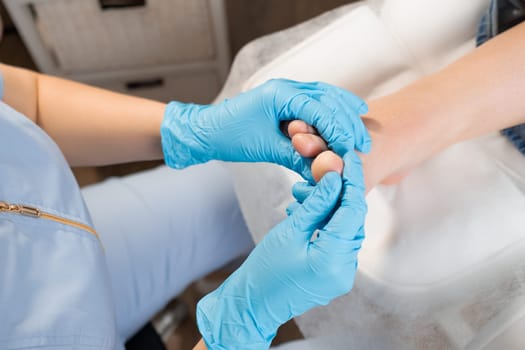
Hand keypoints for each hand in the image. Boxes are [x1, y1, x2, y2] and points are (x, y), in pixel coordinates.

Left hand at [160, 79, 369, 180]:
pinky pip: (314, 102)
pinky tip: (343, 116)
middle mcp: (285, 87)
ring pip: (324, 96)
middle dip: (347, 121)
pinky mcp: (284, 100)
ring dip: (344, 112)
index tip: (353, 148)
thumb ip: (297, 155)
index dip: (339, 129)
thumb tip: (325, 168)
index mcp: (280, 93)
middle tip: (363, 142)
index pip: (319, 109)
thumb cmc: (230, 137)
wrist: (205, 131)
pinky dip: (330, 110)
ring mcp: (285, 90)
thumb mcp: (265, 148)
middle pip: (328, 99)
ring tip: (362, 126)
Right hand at [196, 152, 366, 348]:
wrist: (254, 304)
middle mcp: (345, 269)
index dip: (352, 180)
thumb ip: (316, 205)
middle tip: (330, 168)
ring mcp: (342, 274)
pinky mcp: (335, 274)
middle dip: (342, 192)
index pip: (353, 210)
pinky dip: (329, 223)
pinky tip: (310, 212)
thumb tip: (335, 179)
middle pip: (353, 219)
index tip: (348, 156)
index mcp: (333, 260)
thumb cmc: (264, 271)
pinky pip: (339, 242)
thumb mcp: (289, 232)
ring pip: (347, 229)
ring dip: (332, 207)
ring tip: (308, 192)